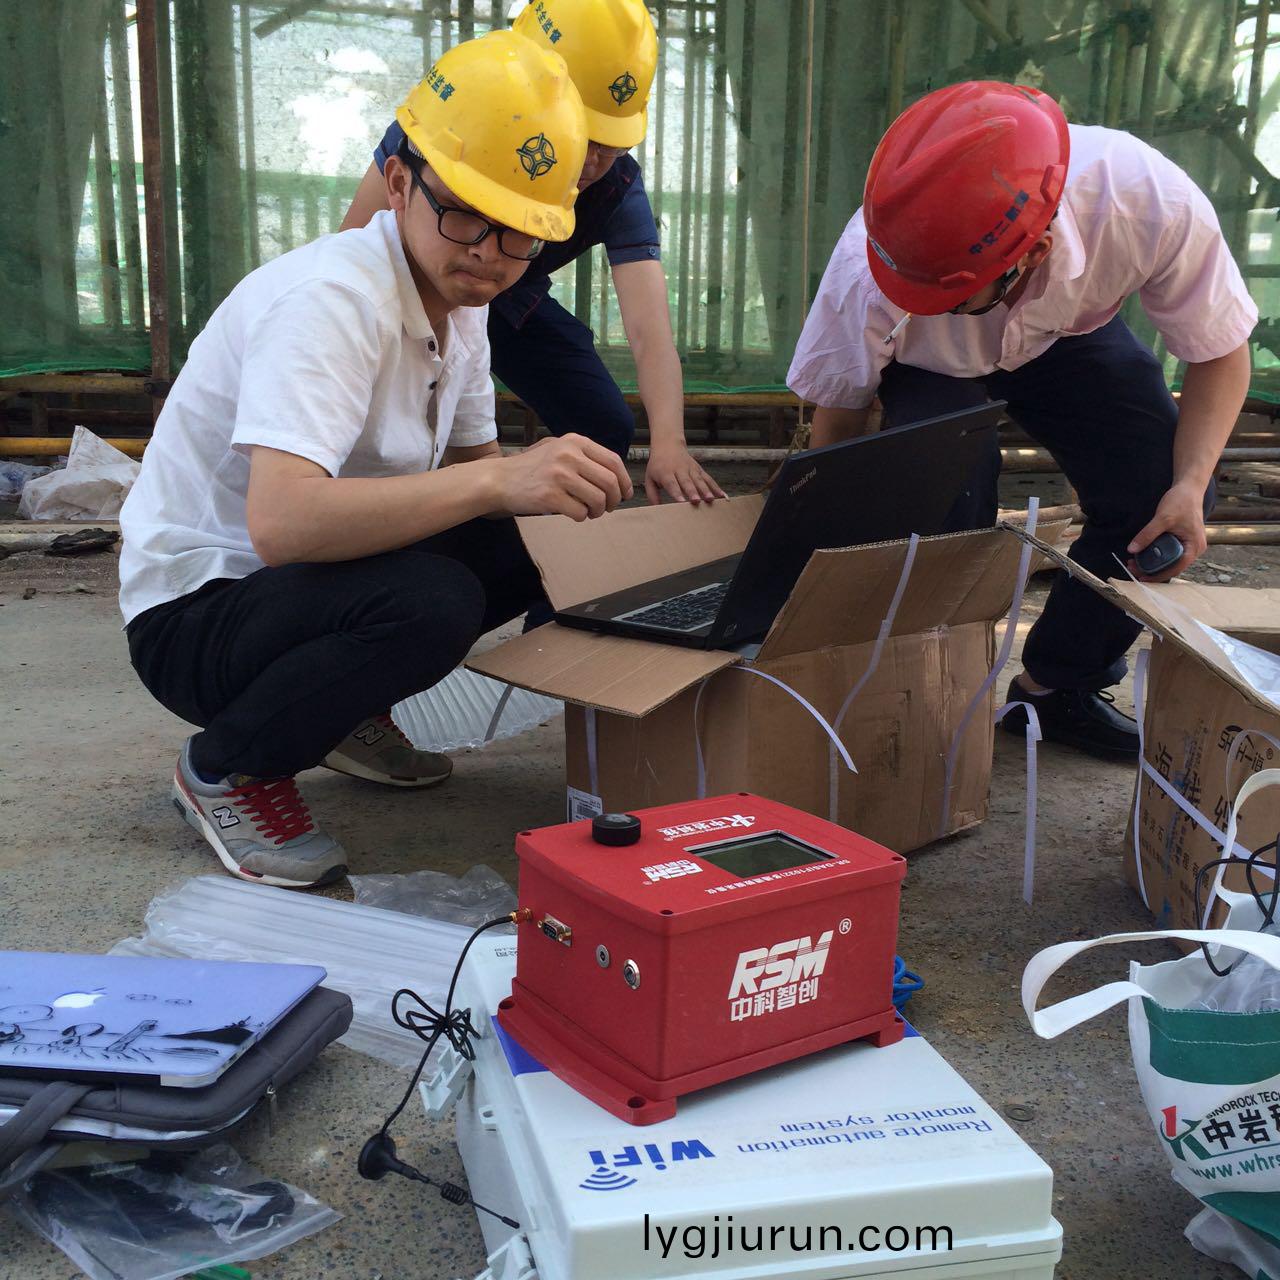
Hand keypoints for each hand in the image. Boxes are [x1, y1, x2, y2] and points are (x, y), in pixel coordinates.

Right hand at [495, 434, 632, 520]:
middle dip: (614, 500)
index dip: (624, 480)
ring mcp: (559, 475)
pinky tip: (573, 514)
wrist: (500, 479)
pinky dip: (582, 518)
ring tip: (590, 512)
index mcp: (574, 442)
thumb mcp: (558, 449)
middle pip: (610, 482)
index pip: (613, 461)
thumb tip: (617, 477)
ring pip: (598, 499)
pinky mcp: (550, 496)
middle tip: (609, 508)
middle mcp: (569, 455)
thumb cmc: (532, 468)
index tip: (625, 494)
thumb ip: (584, 457)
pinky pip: (580, 513)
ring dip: (598, 511)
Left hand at [643, 443, 725, 504]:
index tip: (680, 502)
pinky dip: (715, 487)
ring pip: (699, 480)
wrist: (668, 446)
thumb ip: (652, 494)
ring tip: (710, 499)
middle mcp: (679, 470)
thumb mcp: (650, 478)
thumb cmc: (657, 466)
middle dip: (692, 492)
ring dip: (705, 490)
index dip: (676, 492)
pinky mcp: (699, 470)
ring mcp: (691, 469)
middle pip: (687, 482)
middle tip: (696, 501)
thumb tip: (656, 509)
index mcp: (666, 473)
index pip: (672, 484)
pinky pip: (708, 479)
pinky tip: (722, 495)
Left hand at [1126, 480, 1207, 580]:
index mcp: (1195, 547)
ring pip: (1170, 560)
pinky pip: (1170, 552)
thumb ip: (1147, 535)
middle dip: (1152, 569)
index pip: (1176, 568)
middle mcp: (1194, 549)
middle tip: (1133, 568)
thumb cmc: (1181, 501)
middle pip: (1172, 566)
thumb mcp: (1162, 518)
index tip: (1141, 577)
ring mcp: (1189, 545)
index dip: (1158, 575)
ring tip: (1134, 562)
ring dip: (1153, 562)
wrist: (1189, 488)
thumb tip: (1132, 549)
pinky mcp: (1183, 540)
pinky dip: (1157, 554)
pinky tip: (1143, 553)